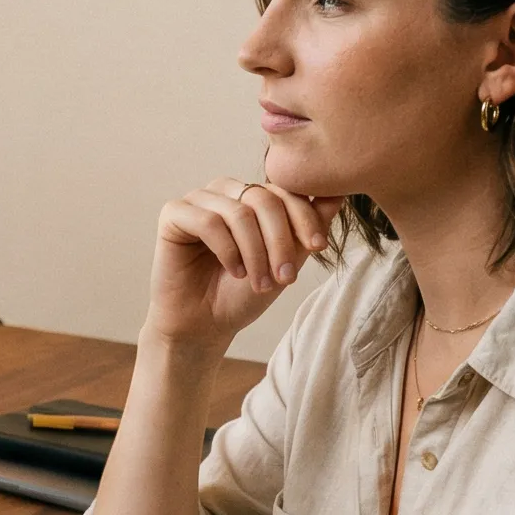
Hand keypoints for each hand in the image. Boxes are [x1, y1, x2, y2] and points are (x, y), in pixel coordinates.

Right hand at [143, 178, 342, 349]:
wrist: (205, 324)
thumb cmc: (243, 293)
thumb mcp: (287, 259)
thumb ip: (308, 227)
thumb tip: (341, 192)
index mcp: (251, 195)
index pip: (284, 190)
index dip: (304, 216)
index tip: (318, 247)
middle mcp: (225, 191)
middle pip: (263, 198)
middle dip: (280, 241)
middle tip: (286, 277)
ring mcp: (198, 200)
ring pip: (238, 212)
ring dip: (255, 253)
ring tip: (259, 283)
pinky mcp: (173, 214)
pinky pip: (208, 222)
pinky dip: (227, 251)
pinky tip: (233, 272)